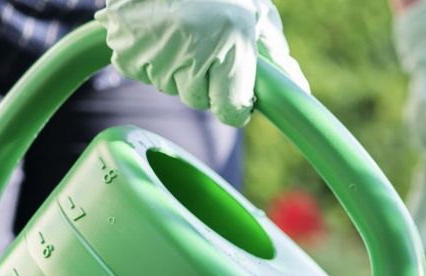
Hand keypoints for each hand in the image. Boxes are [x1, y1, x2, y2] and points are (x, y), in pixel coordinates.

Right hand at [99, 0, 308, 127]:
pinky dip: (148, 57)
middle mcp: (192, 51)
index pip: (231, 111)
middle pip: (199, 100)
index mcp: (230, 42)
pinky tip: (157, 29)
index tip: (235, 91)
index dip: (236, 103)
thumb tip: (301, 89)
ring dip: (176, 67)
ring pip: (171, 86)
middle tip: (204, 42)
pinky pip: (142, 72)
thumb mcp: (256, 14)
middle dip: (205, 79)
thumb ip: (277, 56)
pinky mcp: (125, 52)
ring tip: (180, 29)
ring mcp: (154, 54)